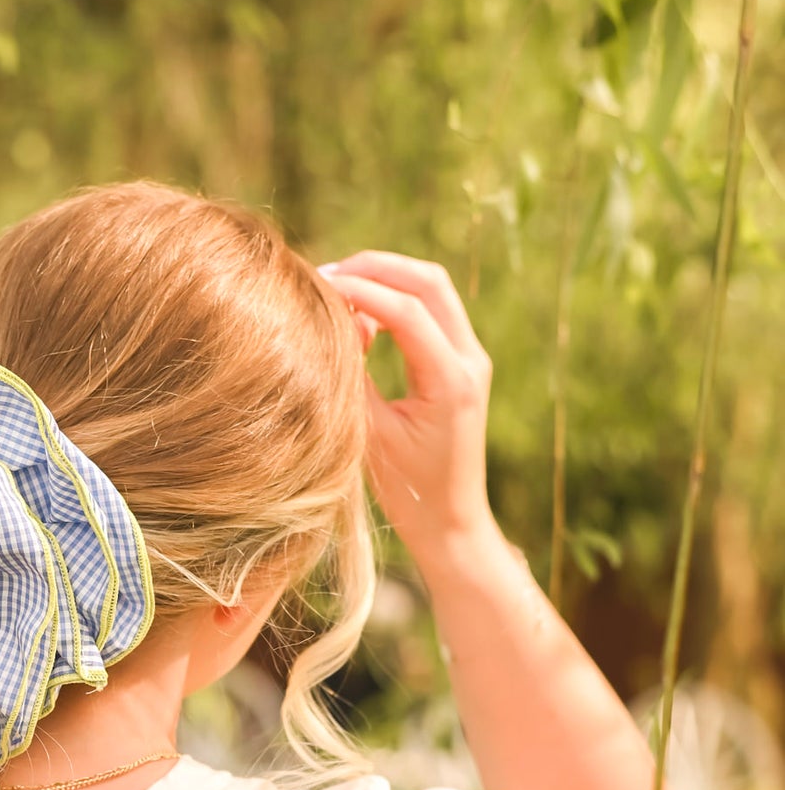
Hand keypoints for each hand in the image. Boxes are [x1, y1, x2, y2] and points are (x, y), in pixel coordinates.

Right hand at [317, 251, 495, 564]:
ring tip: (341, 290)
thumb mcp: (371, 436)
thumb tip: (337, 326)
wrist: (450, 522)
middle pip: (428, 281)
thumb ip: (354, 377)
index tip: (318, 284)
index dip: (359, 289)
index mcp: (451, 381)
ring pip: (433, 289)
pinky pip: (432, 311)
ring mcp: (471, 358)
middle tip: (329, 273)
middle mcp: (470, 360)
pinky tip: (362, 318)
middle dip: (377, 267)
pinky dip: (396, 300)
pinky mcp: (462, 363)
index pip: (405, 310)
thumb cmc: (407, 491)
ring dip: (387, 279)